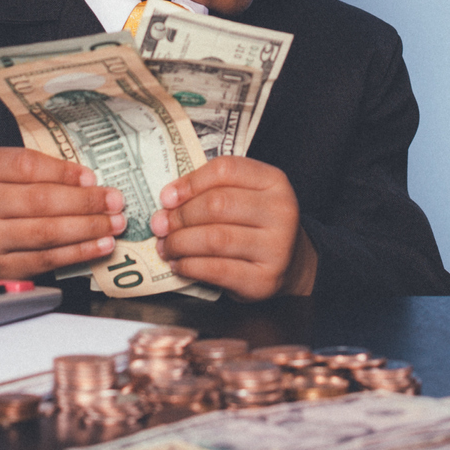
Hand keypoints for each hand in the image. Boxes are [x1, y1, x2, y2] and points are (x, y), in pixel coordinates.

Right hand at [0, 147, 127, 280]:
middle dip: (84, 202)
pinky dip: (80, 252)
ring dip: (88, 228)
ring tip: (115, 223)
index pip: (25, 166)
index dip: (63, 172)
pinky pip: (47, 259)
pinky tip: (101, 244)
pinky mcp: (2, 267)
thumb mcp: (16, 172)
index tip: (92, 177)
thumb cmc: (7, 195)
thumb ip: (46, 172)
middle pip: (39, 201)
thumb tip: (91, 185)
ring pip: (45, 233)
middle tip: (116, 201)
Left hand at [151, 156, 309, 299]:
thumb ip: (212, 190)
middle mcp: (281, 211)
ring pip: (215, 239)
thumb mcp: (245, 196)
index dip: (191, 182)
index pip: (226, 169)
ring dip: (180, 243)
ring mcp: (276, 247)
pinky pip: (217, 270)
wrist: (290, 264)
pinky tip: (180, 264)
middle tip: (160, 226)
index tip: (167, 197)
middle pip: (217, 204)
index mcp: (274, 181)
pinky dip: (190, 266)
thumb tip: (168, 201)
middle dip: (180, 216)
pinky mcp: (264, 279)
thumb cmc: (255, 225)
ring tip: (166, 246)